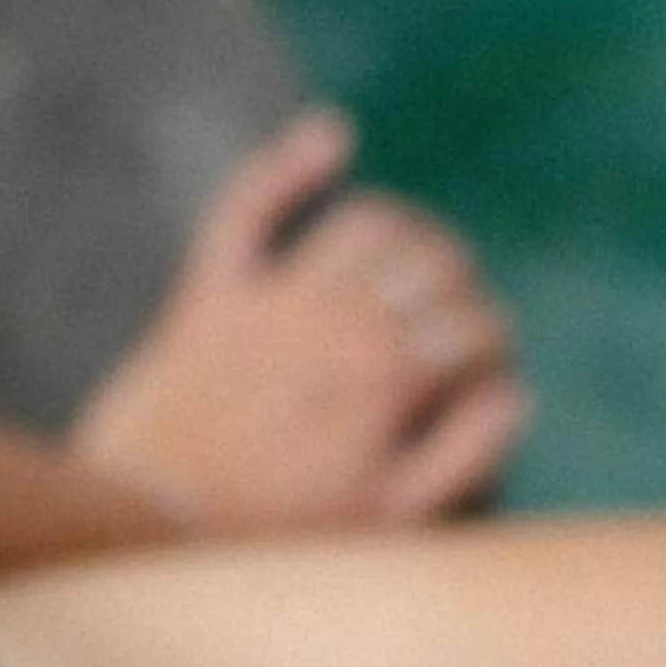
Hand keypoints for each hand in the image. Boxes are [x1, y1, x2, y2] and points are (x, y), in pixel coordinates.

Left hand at [69, 110, 532, 533]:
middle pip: (435, 264)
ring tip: (417, 257)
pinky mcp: (214, 291)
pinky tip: (333, 133)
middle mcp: (338, 321)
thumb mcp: (392, 519)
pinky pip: (251, 203)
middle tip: (454, 322)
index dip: (495, 348)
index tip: (485, 374)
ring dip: (409, 230)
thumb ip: (465, 456)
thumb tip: (516, 395)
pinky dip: (291, 161)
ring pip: (368, 224)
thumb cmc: (277, 532)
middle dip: (461, 288)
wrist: (149, 522)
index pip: (477, 327)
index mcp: (387, 378)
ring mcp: (275, 299)